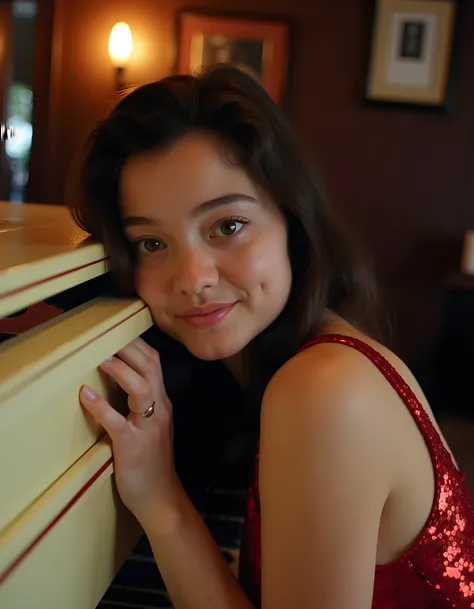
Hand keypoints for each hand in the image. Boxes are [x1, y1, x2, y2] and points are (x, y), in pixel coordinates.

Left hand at [79, 338, 181, 525]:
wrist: (161, 497)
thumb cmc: (153, 462)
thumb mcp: (152, 426)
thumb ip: (141, 403)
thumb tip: (118, 381)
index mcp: (162, 403)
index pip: (154, 363)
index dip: (136, 344)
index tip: (116, 331)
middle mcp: (159, 408)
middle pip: (150, 366)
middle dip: (128, 347)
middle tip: (105, 334)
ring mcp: (148, 426)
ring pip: (140, 386)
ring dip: (118, 368)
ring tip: (99, 356)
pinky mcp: (133, 444)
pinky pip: (116, 420)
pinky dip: (100, 405)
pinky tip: (85, 394)